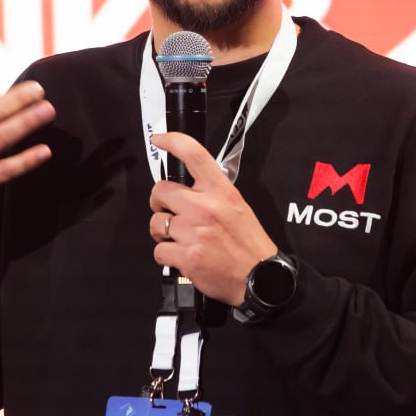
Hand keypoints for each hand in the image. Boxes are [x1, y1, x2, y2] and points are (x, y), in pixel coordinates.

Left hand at [148, 132, 276, 304]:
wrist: (260, 277)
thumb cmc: (249, 243)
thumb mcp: (237, 206)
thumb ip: (213, 192)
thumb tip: (188, 186)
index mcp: (220, 192)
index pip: (194, 154)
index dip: (172, 141)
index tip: (160, 139)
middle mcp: (205, 208)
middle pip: (160, 191)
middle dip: (159, 202)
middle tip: (169, 212)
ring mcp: (194, 232)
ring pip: (155, 223)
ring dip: (162, 232)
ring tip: (179, 238)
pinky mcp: (186, 256)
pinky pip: (159, 251)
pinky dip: (166, 256)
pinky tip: (182, 255)